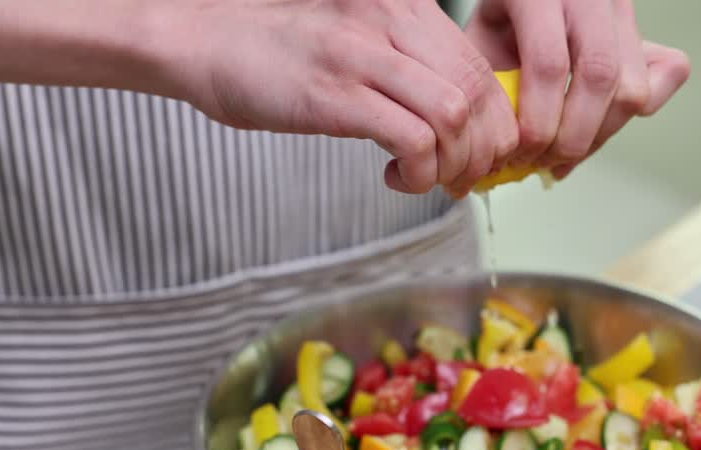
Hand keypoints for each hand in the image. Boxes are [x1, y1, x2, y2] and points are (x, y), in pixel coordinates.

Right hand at [162, 0, 518, 193]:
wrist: (205, 42)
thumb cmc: (281, 54)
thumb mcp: (361, 43)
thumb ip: (409, 66)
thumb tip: (462, 119)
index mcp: (404, 8)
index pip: (481, 68)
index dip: (495, 123)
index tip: (481, 157)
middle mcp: (390, 21)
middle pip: (477, 93)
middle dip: (483, 151)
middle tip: (463, 179)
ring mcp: (362, 56)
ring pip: (453, 117)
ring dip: (452, 166)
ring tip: (429, 181)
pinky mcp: (335, 96)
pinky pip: (411, 140)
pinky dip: (418, 173)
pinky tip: (395, 178)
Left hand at [464, 0, 689, 179]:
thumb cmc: (504, 22)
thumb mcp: (482, 43)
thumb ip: (491, 87)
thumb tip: (493, 155)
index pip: (549, 65)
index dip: (537, 123)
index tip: (521, 153)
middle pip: (599, 79)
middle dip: (572, 138)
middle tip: (545, 161)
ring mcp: (622, 10)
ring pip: (633, 88)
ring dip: (600, 136)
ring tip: (565, 153)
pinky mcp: (647, 29)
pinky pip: (668, 74)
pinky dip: (638, 112)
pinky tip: (600, 126)